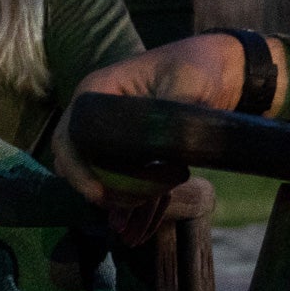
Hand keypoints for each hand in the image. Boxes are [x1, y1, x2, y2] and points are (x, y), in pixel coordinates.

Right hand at [53, 33, 253, 215]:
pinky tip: (142, 224)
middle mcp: (96, 116)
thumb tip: (168, 145)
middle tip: (138, 201)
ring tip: (158, 199)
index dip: (78, 169)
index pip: (69, 137)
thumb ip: (172, 109)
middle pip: (79, 165)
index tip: (101, 194)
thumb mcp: (188, 82)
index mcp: (97, 92)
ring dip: (122, 199)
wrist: (220, 71)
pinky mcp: (128, 154)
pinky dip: (132, 203)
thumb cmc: (198, 66)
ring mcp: (110, 137)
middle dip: (105, 189)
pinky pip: (120, 184)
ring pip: (99, 179)